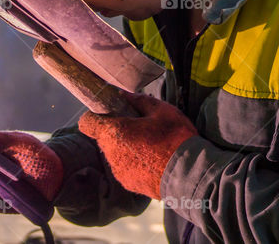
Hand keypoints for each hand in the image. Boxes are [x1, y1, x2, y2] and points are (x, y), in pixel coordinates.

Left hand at [79, 92, 196, 199]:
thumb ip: (138, 100)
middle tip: (138, 128)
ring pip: (114, 153)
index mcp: (115, 132)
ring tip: (149, 145)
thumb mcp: (162, 110)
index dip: (96, 116)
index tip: (110, 114)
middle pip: (103, 138)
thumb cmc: (176, 138)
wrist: (191, 175)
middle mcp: (111, 154)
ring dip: (125, 148)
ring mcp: (119, 171)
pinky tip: (153, 160)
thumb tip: (123, 94)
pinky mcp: (128, 184)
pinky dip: (133, 163)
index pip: (87, 123)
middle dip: (116, 131)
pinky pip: (124, 168)